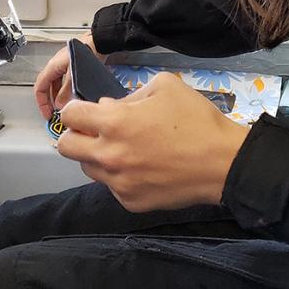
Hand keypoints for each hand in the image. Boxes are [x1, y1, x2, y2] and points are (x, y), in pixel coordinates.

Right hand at [33, 33, 104, 120]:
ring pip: (57, 83)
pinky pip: (65, 80)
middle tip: (54, 112)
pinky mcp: (73, 64)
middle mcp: (56, 65)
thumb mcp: (74, 76)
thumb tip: (61, 105)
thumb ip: (66, 92)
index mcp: (52, 67)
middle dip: (49, 101)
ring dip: (58, 95)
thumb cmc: (86, 51)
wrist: (99, 41)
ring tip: (64, 106)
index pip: (40, 87)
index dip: (41, 102)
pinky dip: (66, 89)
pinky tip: (73, 95)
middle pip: (47, 86)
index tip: (47, 113)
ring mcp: (64, 64)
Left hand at [57, 72, 249, 212]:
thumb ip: (130, 94)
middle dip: (76, 134)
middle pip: (65, 147)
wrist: (222, 162)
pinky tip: (144, 167)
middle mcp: (108, 156)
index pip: (70, 115)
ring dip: (98, 155)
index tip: (89, 109)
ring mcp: (118, 183)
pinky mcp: (130, 202)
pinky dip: (120, 175)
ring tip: (127, 148)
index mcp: (114, 123)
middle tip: (98, 130)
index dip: (77, 108)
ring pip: (87, 168)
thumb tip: (110, 108)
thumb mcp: (165, 86)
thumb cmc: (195, 119)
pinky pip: (112, 186)